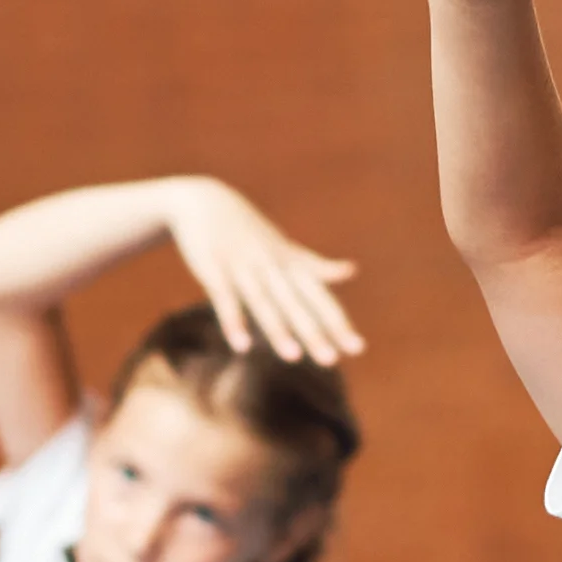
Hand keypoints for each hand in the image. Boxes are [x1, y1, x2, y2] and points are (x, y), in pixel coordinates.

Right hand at [161, 184, 362, 367]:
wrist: (203, 201)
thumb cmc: (249, 231)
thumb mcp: (284, 248)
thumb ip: (315, 266)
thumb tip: (351, 271)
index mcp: (290, 263)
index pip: (319, 298)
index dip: (338, 323)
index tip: (358, 349)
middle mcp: (271, 265)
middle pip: (295, 304)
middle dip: (313, 332)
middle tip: (331, 360)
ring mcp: (242, 266)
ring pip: (263, 302)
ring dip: (278, 329)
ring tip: (293, 358)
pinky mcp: (213, 268)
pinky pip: (225, 298)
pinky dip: (233, 321)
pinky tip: (241, 346)